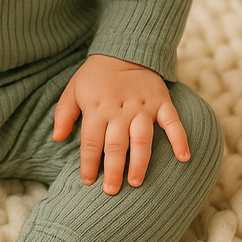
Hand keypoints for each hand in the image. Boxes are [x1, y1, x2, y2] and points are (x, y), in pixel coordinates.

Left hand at [53, 54, 189, 193]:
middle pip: (115, 145)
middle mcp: (120, 111)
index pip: (90, 142)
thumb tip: (57, 138)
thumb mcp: (73, 90)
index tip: (88, 180)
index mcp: (97, 109)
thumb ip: (64, 114)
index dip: (88, 163)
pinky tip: (184, 158)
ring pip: (142, 139)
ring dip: (139, 162)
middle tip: (111, 191)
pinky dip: (180, 139)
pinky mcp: (162, 103)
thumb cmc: (95, 76)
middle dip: (113, 170)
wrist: (124, 50)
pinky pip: (173, 122)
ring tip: (136, 182)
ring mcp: (142, 108)